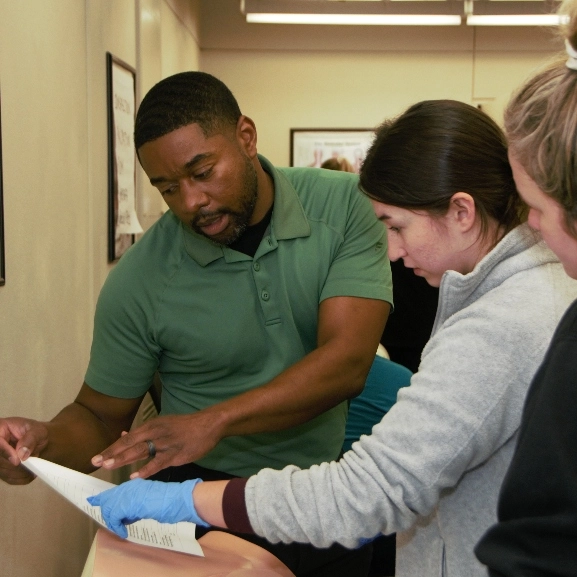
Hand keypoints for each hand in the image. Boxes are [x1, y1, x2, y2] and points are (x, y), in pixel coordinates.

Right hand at [0, 417, 48, 484]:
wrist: (38, 440)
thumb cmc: (36, 432)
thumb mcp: (38, 431)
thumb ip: (30, 439)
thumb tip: (21, 454)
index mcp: (0, 429)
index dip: (5, 452)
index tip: (17, 461)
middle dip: (15, 466)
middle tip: (30, 467)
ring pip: (2, 471)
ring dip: (19, 473)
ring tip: (33, 470)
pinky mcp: (2, 469)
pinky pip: (7, 478)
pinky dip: (20, 478)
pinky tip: (30, 474)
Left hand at [87, 478, 209, 537]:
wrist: (179, 500)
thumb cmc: (170, 502)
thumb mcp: (150, 502)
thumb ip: (137, 505)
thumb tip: (125, 516)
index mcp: (137, 484)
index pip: (115, 491)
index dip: (105, 498)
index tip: (95, 501)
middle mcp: (131, 486)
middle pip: (109, 498)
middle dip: (105, 510)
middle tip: (106, 520)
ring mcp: (130, 494)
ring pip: (110, 507)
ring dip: (111, 520)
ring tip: (117, 528)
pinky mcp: (130, 503)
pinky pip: (115, 516)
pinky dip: (117, 525)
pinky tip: (122, 531)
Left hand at [91, 412, 223, 478]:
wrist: (209, 425)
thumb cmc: (185, 426)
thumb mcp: (163, 424)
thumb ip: (144, 433)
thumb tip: (124, 436)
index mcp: (152, 425)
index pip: (128, 438)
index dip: (112, 448)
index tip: (96, 456)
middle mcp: (156, 433)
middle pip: (131, 443)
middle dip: (113, 453)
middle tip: (96, 462)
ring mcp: (166, 443)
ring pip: (142, 451)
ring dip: (124, 459)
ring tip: (109, 466)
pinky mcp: (176, 454)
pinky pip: (159, 463)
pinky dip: (147, 469)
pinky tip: (135, 476)